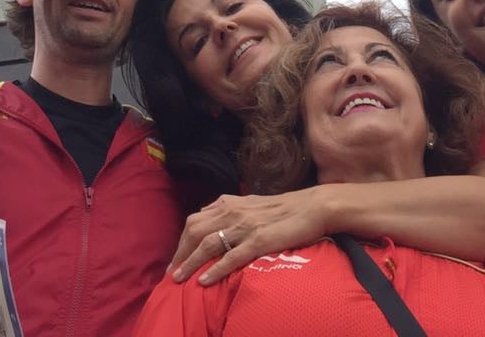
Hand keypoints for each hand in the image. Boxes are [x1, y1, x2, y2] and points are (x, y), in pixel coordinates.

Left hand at [168, 190, 328, 284]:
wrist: (311, 207)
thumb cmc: (283, 206)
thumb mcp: (250, 202)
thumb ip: (229, 208)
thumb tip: (208, 216)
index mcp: (229, 203)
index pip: (195, 220)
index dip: (182, 240)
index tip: (176, 257)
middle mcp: (232, 212)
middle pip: (195, 231)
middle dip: (180, 253)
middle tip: (173, 272)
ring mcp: (245, 227)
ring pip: (208, 245)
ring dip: (190, 263)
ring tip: (179, 279)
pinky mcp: (259, 241)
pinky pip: (231, 257)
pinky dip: (215, 270)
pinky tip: (204, 281)